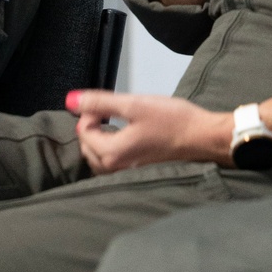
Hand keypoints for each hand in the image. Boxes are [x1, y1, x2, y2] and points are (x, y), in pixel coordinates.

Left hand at [67, 89, 232, 173]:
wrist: (202, 136)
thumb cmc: (170, 119)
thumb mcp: (134, 104)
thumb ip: (101, 102)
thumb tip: (69, 100)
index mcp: (111, 153)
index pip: (82, 132)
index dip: (90, 112)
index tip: (107, 102)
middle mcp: (115, 167)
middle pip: (87, 147)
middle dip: (91, 126)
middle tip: (108, 109)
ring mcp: (126, 171)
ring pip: (98, 157)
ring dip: (98, 138)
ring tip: (111, 120)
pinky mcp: (137, 169)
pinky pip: (110, 161)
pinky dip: (108, 146)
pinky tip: (121, 134)